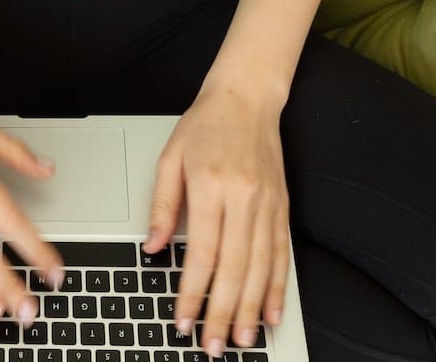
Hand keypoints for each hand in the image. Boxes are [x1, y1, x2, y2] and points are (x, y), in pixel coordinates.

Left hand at [144, 86, 290, 356]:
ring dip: (252, 308)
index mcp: (211, 185)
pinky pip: (281, 254)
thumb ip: (162, 206)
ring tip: (244, 339)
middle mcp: (244, 198)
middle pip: (234, 268)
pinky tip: (272, 312)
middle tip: (215, 345)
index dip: (193, 292)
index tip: (184, 319)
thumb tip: (153, 248)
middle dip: (223, 312)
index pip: (202, 252)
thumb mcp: (169, 159)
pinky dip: (278, 287)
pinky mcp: (283, 207)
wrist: (247, 98)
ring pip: (261, 267)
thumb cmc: (204, 125)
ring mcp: (268, 205)